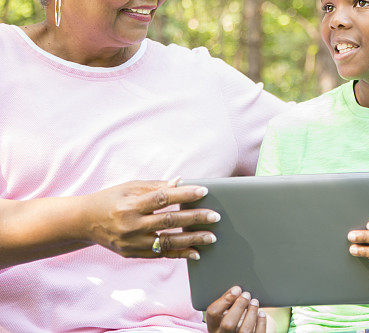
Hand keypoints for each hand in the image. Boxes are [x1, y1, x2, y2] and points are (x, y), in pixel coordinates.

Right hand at [81, 179, 218, 259]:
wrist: (84, 222)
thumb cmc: (111, 199)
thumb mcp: (130, 187)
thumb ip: (156, 187)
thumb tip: (181, 182)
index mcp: (130, 205)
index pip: (162, 198)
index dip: (184, 194)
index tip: (204, 190)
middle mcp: (130, 225)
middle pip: (169, 222)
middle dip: (195, 218)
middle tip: (215, 217)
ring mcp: (131, 242)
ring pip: (167, 242)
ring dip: (192, 240)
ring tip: (211, 237)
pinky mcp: (132, 254)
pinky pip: (160, 255)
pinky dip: (179, 254)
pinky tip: (196, 252)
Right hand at [206, 286, 266, 332]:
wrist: (239, 332)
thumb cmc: (233, 317)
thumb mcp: (225, 312)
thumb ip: (228, 302)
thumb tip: (237, 289)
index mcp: (214, 325)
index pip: (213, 313)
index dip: (225, 299)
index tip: (237, 289)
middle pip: (228, 324)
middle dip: (239, 306)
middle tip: (247, 294)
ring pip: (244, 330)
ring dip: (251, 313)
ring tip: (254, 302)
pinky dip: (261, 322)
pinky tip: (261, 313)